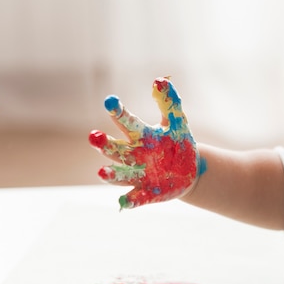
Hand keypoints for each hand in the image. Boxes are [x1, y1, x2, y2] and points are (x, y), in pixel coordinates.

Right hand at [89, 77, 204, 208]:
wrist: (189, 172)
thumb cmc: (177, 144)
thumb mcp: (176, 123)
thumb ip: (168, 103)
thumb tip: (160, 80)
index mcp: (140, 136)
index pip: (126, 122)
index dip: (117, 112)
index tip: (110, 101)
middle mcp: (133, 155)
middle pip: (114, 149)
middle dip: (104, 144)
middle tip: (94, 136)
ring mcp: (137, 175)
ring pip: (119, 174)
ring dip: (110, 174)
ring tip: (101, 172)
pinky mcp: (146, 194)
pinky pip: (134, 198)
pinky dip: (128, 201)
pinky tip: (123, 203)